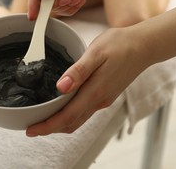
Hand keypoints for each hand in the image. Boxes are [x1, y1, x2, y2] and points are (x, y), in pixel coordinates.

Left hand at [26, 27, 150, 135]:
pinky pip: (85, 112)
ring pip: (78, 120)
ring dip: (60, 124)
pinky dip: (70, 116)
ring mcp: (104, 99)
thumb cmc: (119, 45)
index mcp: (95, 92)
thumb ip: (78, 71)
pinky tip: (62, 108)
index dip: (47, 126)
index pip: (67, 116)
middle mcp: (99, 101)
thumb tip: (60, 87)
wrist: (144, 46)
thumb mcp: (96, 52)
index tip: (30, 130)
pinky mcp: (106, 95)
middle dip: (50, 128)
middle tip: (31, 128)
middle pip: (71, 123)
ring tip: (42, 120)